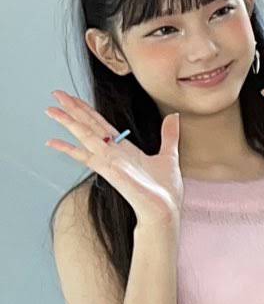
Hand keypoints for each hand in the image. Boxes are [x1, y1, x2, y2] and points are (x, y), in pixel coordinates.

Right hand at [45, 92, 181, 227]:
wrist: (164, 210)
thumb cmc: (165, 189)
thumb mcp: (169, 155)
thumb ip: (169, 135)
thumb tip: (174, 115)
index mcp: (124, 149)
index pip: (101, 125)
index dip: (87, 110)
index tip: (73, 98)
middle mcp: (113, 154)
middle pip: (89, 126)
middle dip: (73, 110)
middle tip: (55, 93)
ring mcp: (109, 162)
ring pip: (85, 136)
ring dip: (68, 122)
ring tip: (50, 109)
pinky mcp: (110, 171)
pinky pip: (87, 157)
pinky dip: (69, 149)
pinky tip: (52, 142)